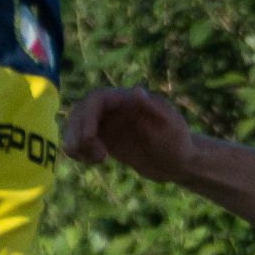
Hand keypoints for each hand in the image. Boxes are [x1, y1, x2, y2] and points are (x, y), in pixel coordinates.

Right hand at [64, 86, 205, 185]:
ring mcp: (107, 124)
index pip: (97, 98)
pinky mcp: (104, 140)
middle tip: (98, 155)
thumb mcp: (172, 127)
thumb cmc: (179, 143)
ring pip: (76, 126)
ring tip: (96, 159)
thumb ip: (154, 109)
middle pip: (80, 111)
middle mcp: (113, 109)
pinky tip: (92, 162)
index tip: (89, 138)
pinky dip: (78, 151)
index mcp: (127, 100)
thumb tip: (136, 91)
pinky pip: (80, 141)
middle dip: (78, 132)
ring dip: (75, 142)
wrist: (178, 163)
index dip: (87, 115)